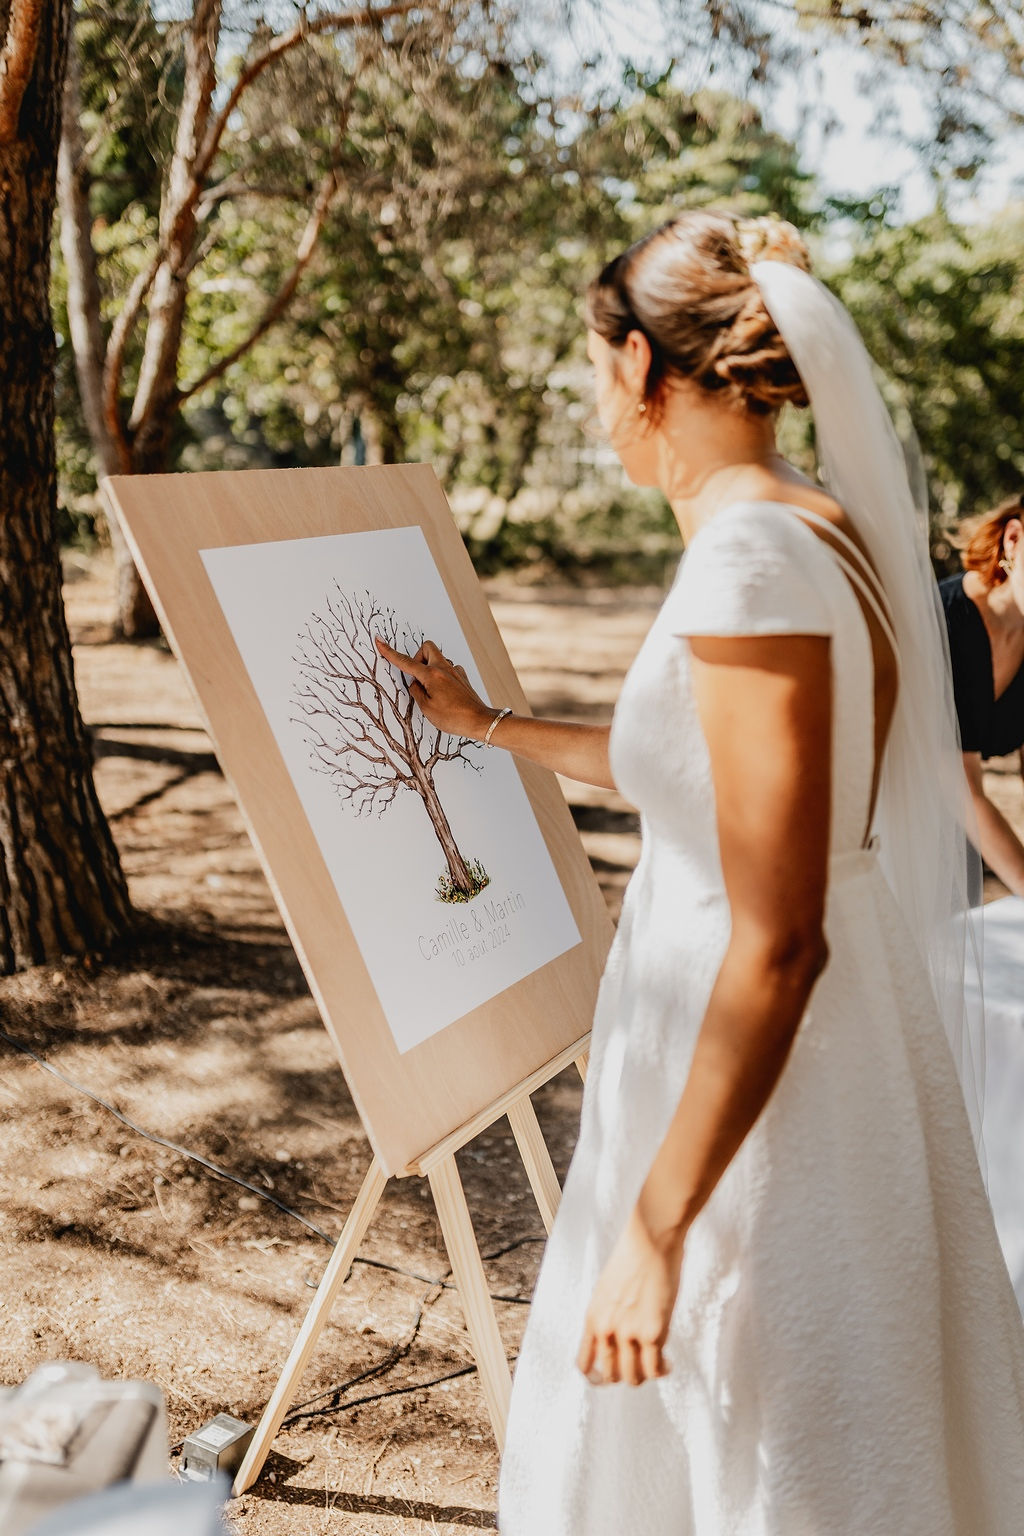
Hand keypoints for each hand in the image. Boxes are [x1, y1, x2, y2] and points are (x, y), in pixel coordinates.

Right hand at [375, 636, 497, 740]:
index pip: (406, 662)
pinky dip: (442, 676)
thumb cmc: (453, 717)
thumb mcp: (426, 708)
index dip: (390, 652)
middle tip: (416, 675)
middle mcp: (444, 669)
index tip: (380, 642)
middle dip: (418, 656)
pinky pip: (448, 669)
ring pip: (438, 658)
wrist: (479, 721)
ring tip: (431, 689)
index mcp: (432, 675)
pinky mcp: (462, 677)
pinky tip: (443, 691)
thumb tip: (414, 683)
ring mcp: (455, 671)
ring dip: (430, 668)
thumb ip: (416, 691)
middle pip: (427, 647)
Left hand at [576, 1205, 682, 1387]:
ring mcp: (628, 1333)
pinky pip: (655, 1369)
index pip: (584, 1364)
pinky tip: (669, 1363)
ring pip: (633, 1378)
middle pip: (609, 1376)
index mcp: (592, 1317)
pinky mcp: (653, 1332)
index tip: (612, 1374)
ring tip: (657, 1364)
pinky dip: (662, 1371)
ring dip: (645, 1376)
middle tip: (640, 1366)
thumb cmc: (634, 1256)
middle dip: (625, 1375)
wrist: (651, 1238)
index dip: (597, 1376)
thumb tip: (618, 1335)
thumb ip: (608, 1314)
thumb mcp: (608, 1288)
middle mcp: (606, 1329)